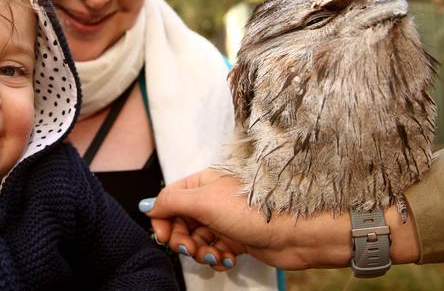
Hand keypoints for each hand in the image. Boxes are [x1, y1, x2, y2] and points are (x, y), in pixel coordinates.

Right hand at [140, 168, 355, 269]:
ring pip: (196, 239)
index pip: (169, 199)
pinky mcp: (236, 239)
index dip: (163, 219)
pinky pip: (213, 251)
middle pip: (180, 222)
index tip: (165, 236)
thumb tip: (148, 205)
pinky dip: (215, 258)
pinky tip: (226, 260)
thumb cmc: (254, 209)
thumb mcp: (205, 201)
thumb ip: (172, 201)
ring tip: (214, 255)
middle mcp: (211, 199)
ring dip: (200, 251)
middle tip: (191, 249)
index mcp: (202, 183)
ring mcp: (223, 220)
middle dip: (182, 239)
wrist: (295, 231)